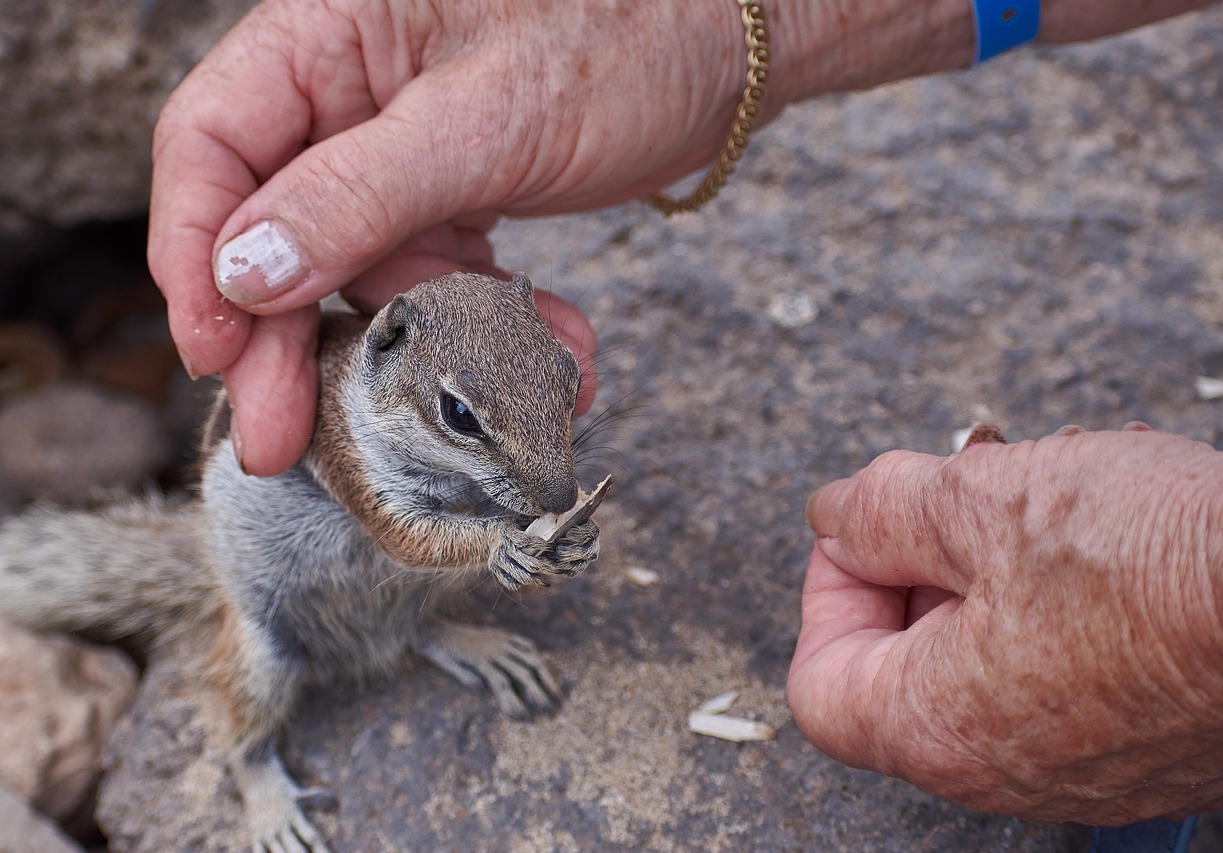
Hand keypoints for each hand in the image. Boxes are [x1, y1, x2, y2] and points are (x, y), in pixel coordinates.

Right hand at [148, 0, 763, 474]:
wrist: (729, 48)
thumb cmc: (622, 34)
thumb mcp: (485, 120)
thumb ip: (359, 194)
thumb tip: (245, 274)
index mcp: (325, 38)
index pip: (210, 146)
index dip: (196, 256)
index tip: (215, 356)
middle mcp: (347, 94)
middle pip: (272, 229)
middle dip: (285, 339)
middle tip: (281, 439)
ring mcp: (401, 150)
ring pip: (366, 268)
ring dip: (429, 341)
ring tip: (523, 382)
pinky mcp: (457, 190)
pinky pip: (440, 273)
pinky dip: (488, 318)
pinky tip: (561, 352)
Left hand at [788, 427, 1222, 823]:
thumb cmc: (1152, 555)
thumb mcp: (975, 500)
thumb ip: (878, 513)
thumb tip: (835, 518)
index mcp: (940, 730)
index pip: (821, 683)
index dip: (832, 589)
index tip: (872, 529)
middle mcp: (1006, 773)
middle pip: (906, 668)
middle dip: (921, 560)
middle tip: (958, 489)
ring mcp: (1087, 769)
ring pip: (991, 658)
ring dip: (996, 562)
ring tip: (1042, 485)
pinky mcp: (1152, 748)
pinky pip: (1068, 672)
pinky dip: (1062, 598)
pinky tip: (1105, 525)